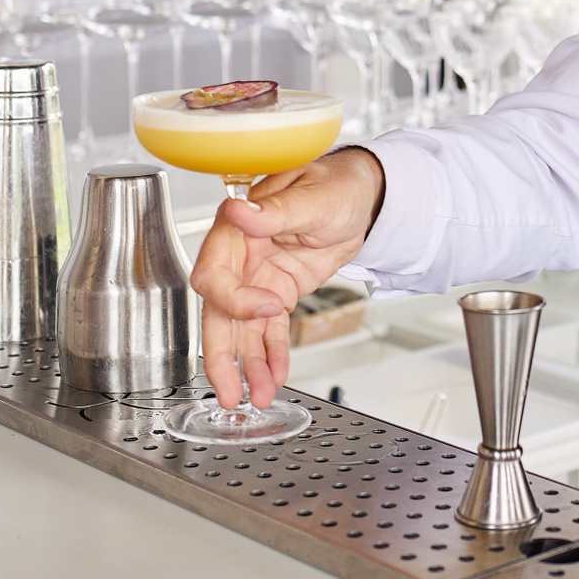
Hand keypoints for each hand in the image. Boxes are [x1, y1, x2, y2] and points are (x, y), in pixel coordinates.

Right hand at [187, 148, 385, 409]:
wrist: (362, 197)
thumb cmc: (334, 184)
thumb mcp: (311, 196)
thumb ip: (274, 211)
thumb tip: (240, 212)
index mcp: (238, 228)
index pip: (215, 273)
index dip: (235, 298)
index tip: (269, 306)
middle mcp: (241, 257)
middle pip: (219, 312)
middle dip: (222, 354)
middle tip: (230, 389)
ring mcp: (258, 279)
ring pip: (242, 330)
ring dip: (249, 364)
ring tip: (258, 395)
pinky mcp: (277, 293)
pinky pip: (268, 331)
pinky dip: (271, 355)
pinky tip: (275, 375)